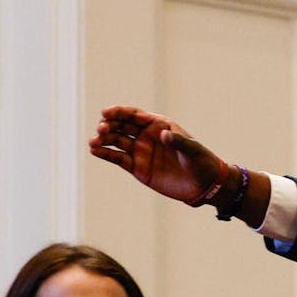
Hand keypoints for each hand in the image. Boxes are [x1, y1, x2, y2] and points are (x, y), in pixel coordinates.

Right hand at [90, 105, 225, 203]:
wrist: (203, 185)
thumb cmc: (201, 162)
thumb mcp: (192, 150)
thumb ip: (178, 141)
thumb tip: (164, 134)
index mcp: (159, 125)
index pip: (134, 115)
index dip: (119, 112)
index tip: (106, 112)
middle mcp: (146, 136)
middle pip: (122, 126)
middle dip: (109, 125)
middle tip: (101, 129)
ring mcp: (140, 151)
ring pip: (116, 141)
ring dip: (103, 140)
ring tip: (93, 142)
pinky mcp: (137, 167)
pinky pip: (118, 158)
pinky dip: (106, 154)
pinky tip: (94, 150)